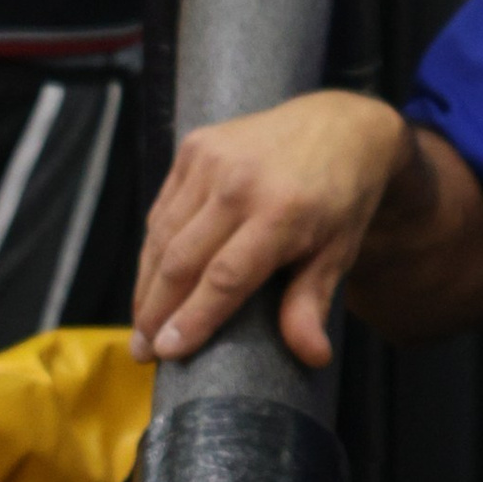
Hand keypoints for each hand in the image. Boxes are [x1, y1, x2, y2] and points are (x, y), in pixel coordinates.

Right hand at [133, 91, 413, 369]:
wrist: (338, 123)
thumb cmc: (341, 198)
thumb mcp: (338, 252)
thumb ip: (312, 302)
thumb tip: (312, 358)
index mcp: (280, 211)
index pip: (224, 277)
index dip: (192, 319)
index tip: (166, 353)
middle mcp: (240, 182)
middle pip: (182, 260)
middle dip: (156, 312)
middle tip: (142, 353)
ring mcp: (213, 158)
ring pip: (163, 235)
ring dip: (146, 285)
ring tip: (141, 327)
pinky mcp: (196, 145)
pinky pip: (164, 207)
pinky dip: (152, 247)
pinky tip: (151, 279)